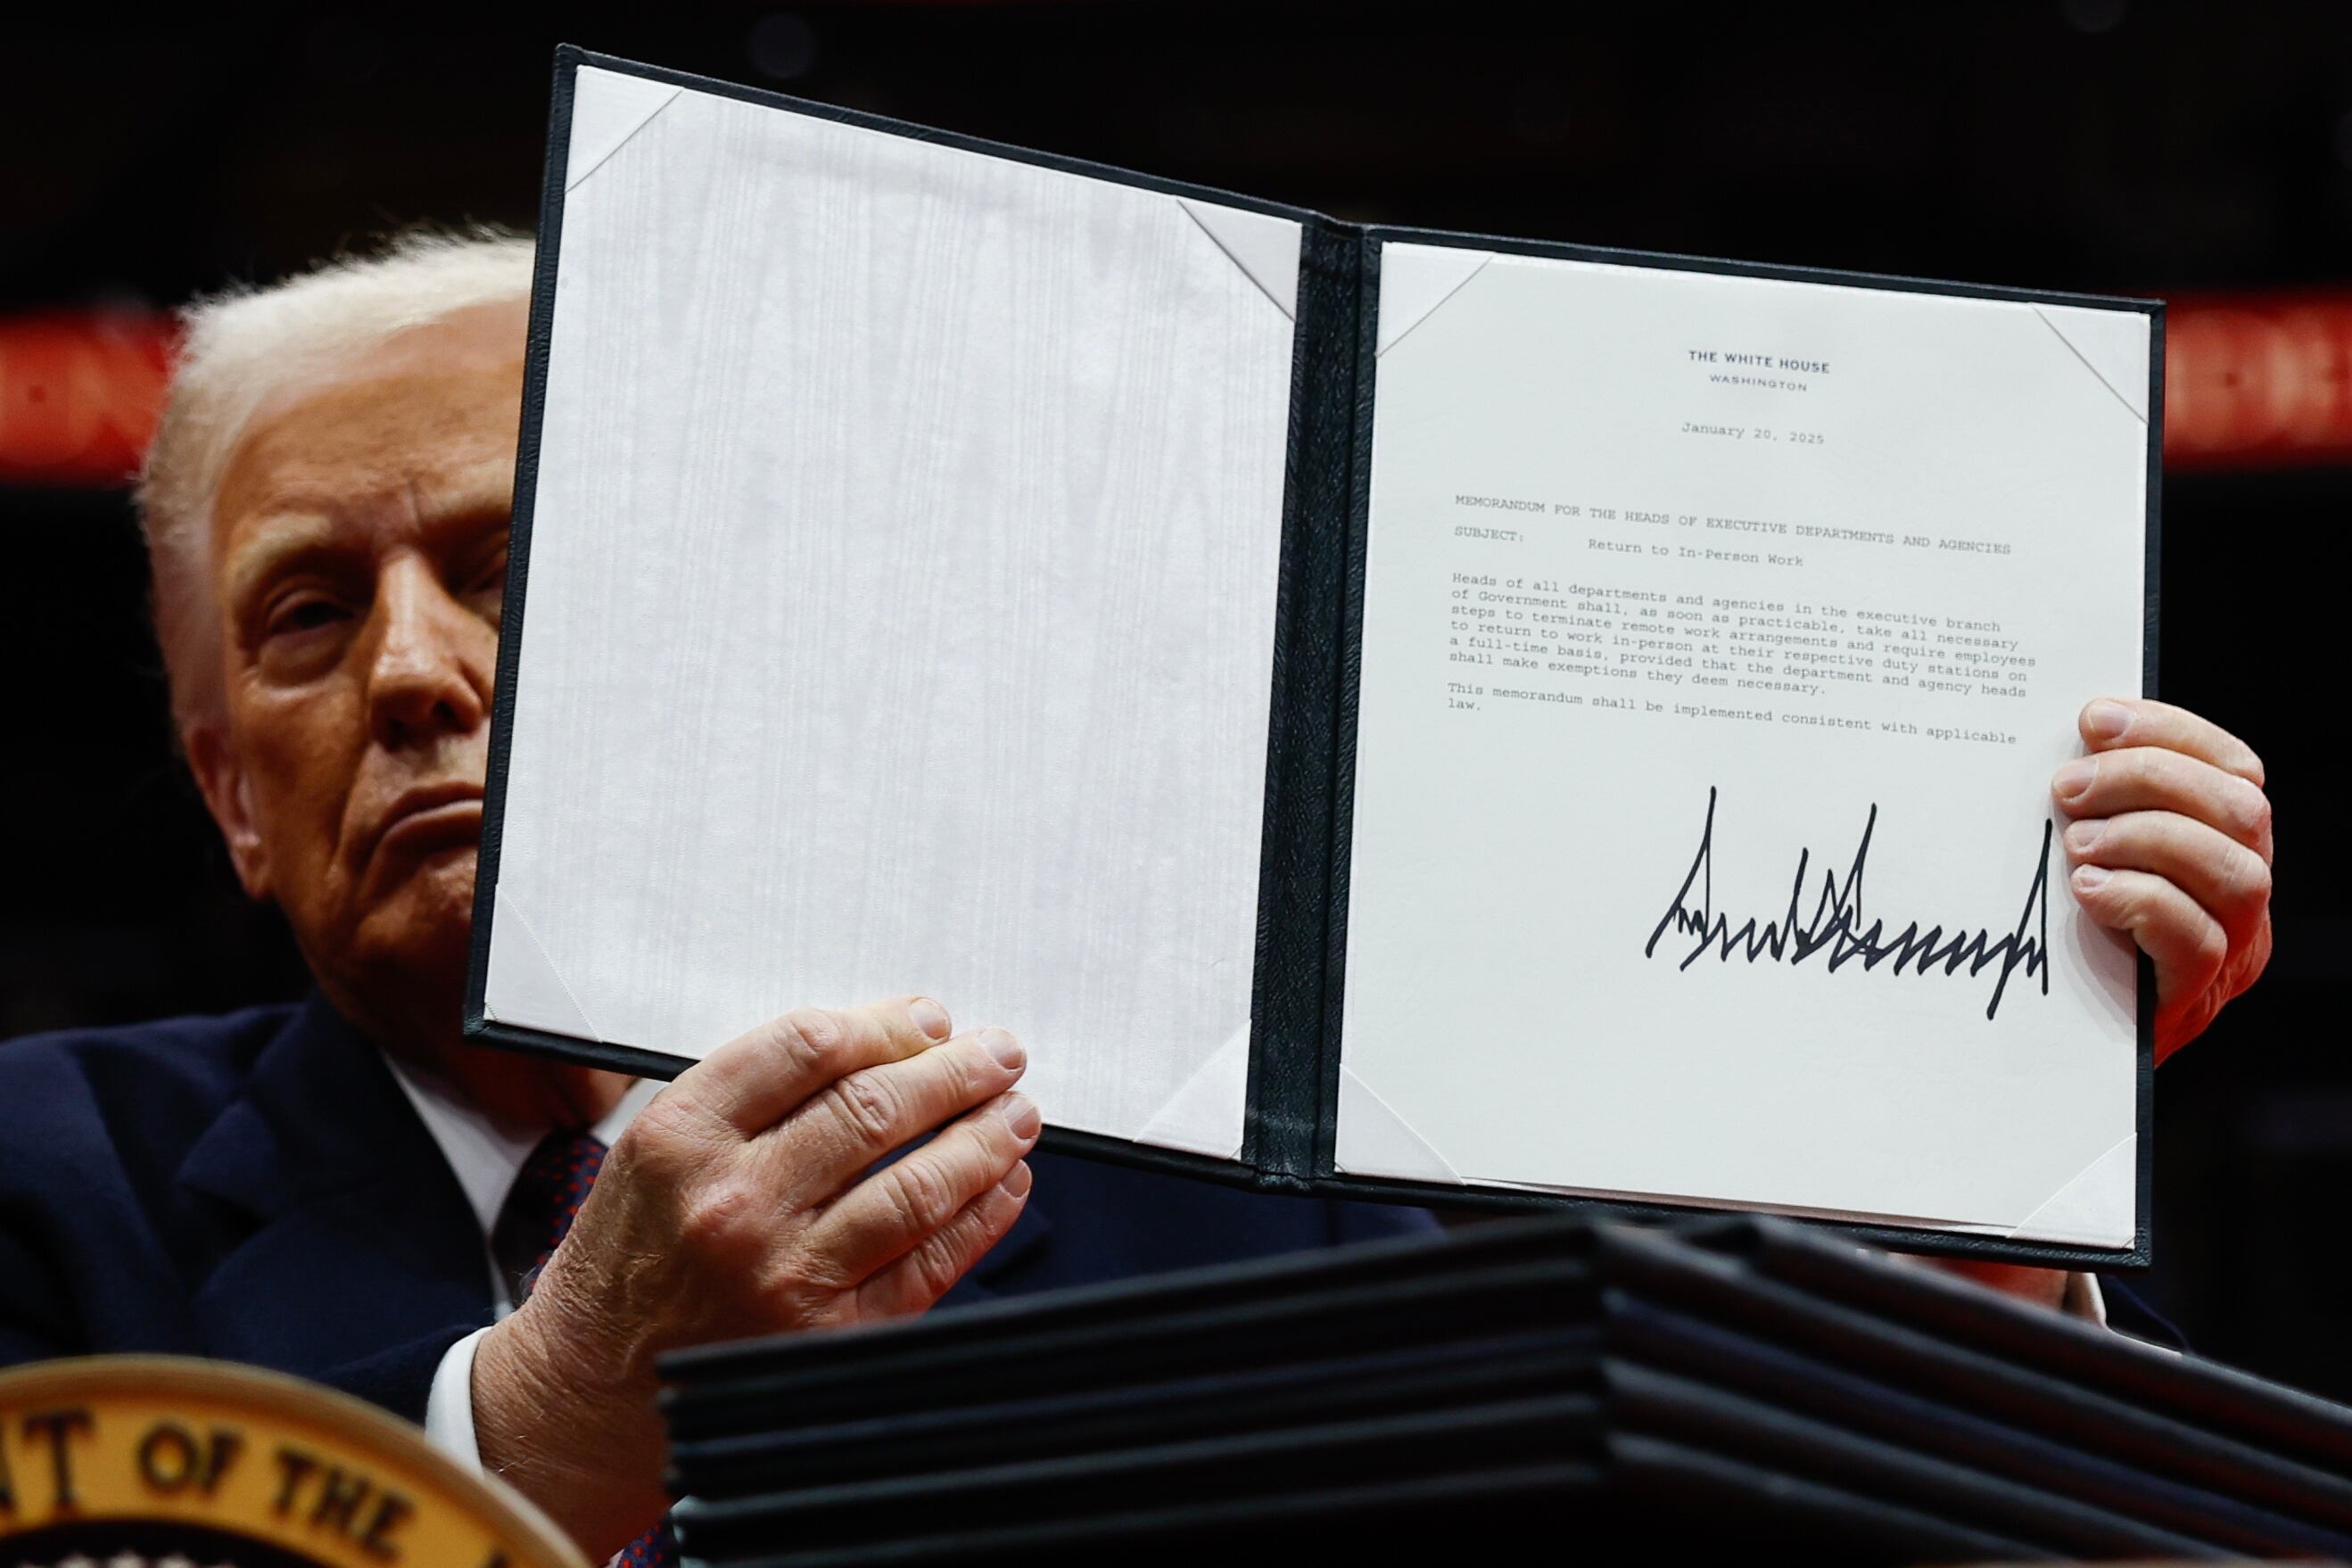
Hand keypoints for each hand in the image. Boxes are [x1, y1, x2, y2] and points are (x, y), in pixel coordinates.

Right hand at [471, 996, 1036, 1557]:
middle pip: (873, 1111)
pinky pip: (929, 1263)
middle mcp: (733, 1205)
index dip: (887, 1024)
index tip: (929, 1018)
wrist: (591, 1389)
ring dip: (982, 1140)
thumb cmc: (631, 1257)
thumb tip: (886, 1038)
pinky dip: (979, 1216)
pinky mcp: (829, 1336)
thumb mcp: (654, 1149)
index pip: (808, 1048)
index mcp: (681, 1139)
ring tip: (1017, 1111)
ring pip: (916, 1188)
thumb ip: (753, 1094)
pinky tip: (1003, 1183)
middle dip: (955, 1072)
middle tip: (998, 1053)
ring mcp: (785, 1276)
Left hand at [2052, 697, 2272, 1063]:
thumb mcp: (2084, 851)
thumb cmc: (2063, 929)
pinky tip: (2085, 890)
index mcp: (2225, 843)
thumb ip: (2094, 801)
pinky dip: (2139, 899)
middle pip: (2240, 810)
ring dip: (2147, 838)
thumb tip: (2063, 737)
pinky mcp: (2195, 997)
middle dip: (2149, 779)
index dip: (2171, 732)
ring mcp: (2231, 949)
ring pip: (2234, 872)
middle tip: (2068, 786)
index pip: (2235, 768)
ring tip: (2075, 843)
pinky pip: (2197, 940)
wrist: (2052, 1041)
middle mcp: (2243, 894)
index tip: (2094, 719)